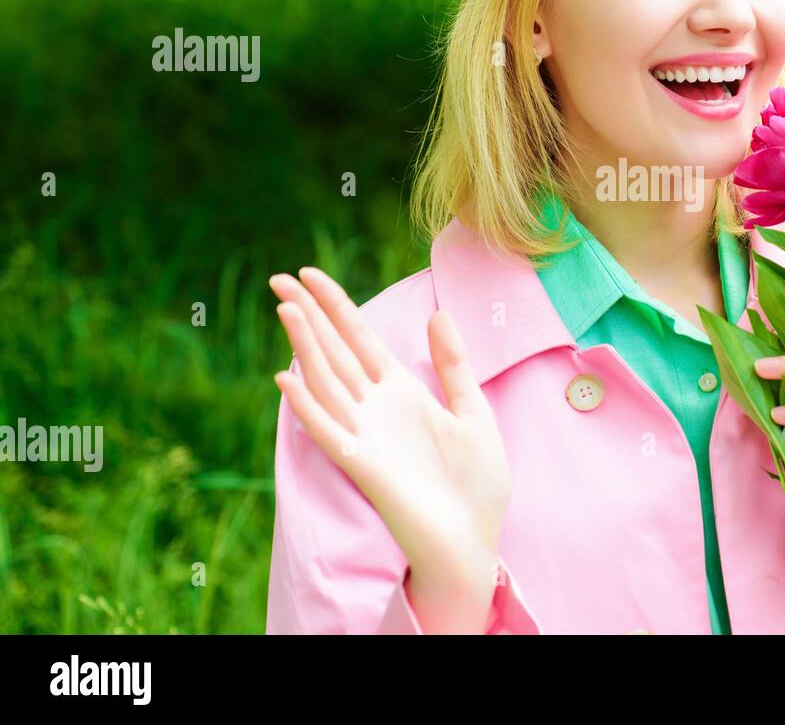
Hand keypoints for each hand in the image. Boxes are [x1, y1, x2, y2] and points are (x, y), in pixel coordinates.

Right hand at [270, 267, 511, 631]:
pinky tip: (286, 379)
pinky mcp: (362, 465)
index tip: (310, 274)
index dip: (336, 306)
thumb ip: (454, 365)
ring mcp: (366, 435)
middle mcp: (376, 408)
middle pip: (335, 352)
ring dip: (306, 347)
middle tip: (280, 277)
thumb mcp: (473, 412)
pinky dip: (307, 406)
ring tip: (286, 309)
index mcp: (402, 392)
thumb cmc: (476, 484)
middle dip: (309, 315)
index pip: (359, 339)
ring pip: (327, 382)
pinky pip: (328, 431)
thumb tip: (437, 313)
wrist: (474, 540)